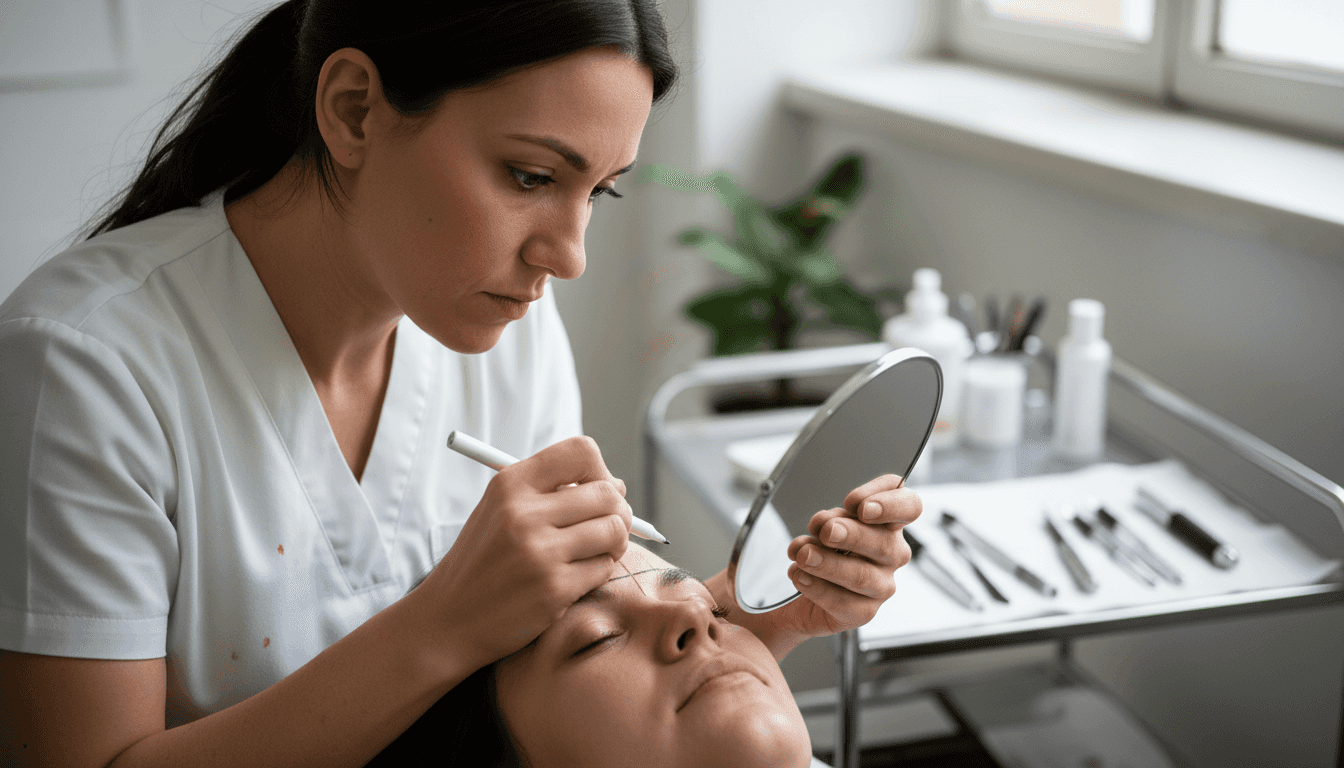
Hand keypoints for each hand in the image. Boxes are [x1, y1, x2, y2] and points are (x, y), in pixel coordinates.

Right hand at [414, 436, 630, 668]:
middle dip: (618, 511)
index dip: (601, 470)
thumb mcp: (500, 510)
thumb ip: (550, 491)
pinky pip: (605, 567)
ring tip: (595, 551)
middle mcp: (523, 513)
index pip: (581, 452)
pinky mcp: (554, 589)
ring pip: (614, 530)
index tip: (597, 489)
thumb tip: (617, 485)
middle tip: (607, 526)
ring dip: (614, 543)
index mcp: (509, 484)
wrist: (448, 619)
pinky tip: (576, 576)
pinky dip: (599, 570)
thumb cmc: (483, 561)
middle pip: (607, 493)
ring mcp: (540, 552)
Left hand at [770, 474, 919, 648]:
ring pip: (861, 576)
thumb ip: (832, 518)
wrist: (803, 586)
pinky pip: (843, 602)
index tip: (862, 507)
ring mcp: (882, 586)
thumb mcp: (826, 522)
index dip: (891, 504)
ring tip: (804, 555)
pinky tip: (799, 576)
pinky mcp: (863, 612)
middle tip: (827, 531)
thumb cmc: (823, 548)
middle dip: (852, 534)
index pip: (910, 506)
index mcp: (889, 524)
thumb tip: (828, 524)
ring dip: (829, 563)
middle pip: (884, 543)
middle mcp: (892, 554)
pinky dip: (817, 587)